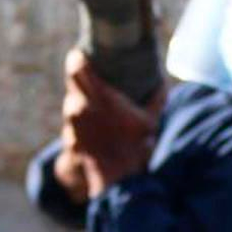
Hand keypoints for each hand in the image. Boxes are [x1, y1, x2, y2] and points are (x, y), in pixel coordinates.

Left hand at [61, 50, 163, 198]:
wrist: (118, 178)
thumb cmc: (136, 146)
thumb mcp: (150, 120)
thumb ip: (157, 98)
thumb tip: (162, 83)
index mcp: (98, 97)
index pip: (75, 67)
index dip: (76, 58)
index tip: (81, 53)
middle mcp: (79, 107)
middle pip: (71, 83)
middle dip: (81, 81)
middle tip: (92, 79)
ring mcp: (72, 124)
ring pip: (70, 103)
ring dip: (80, 102)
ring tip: (95, 107)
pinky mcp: (69, 137)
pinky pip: (71, 123)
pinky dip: (79, 122)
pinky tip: (92, 126)